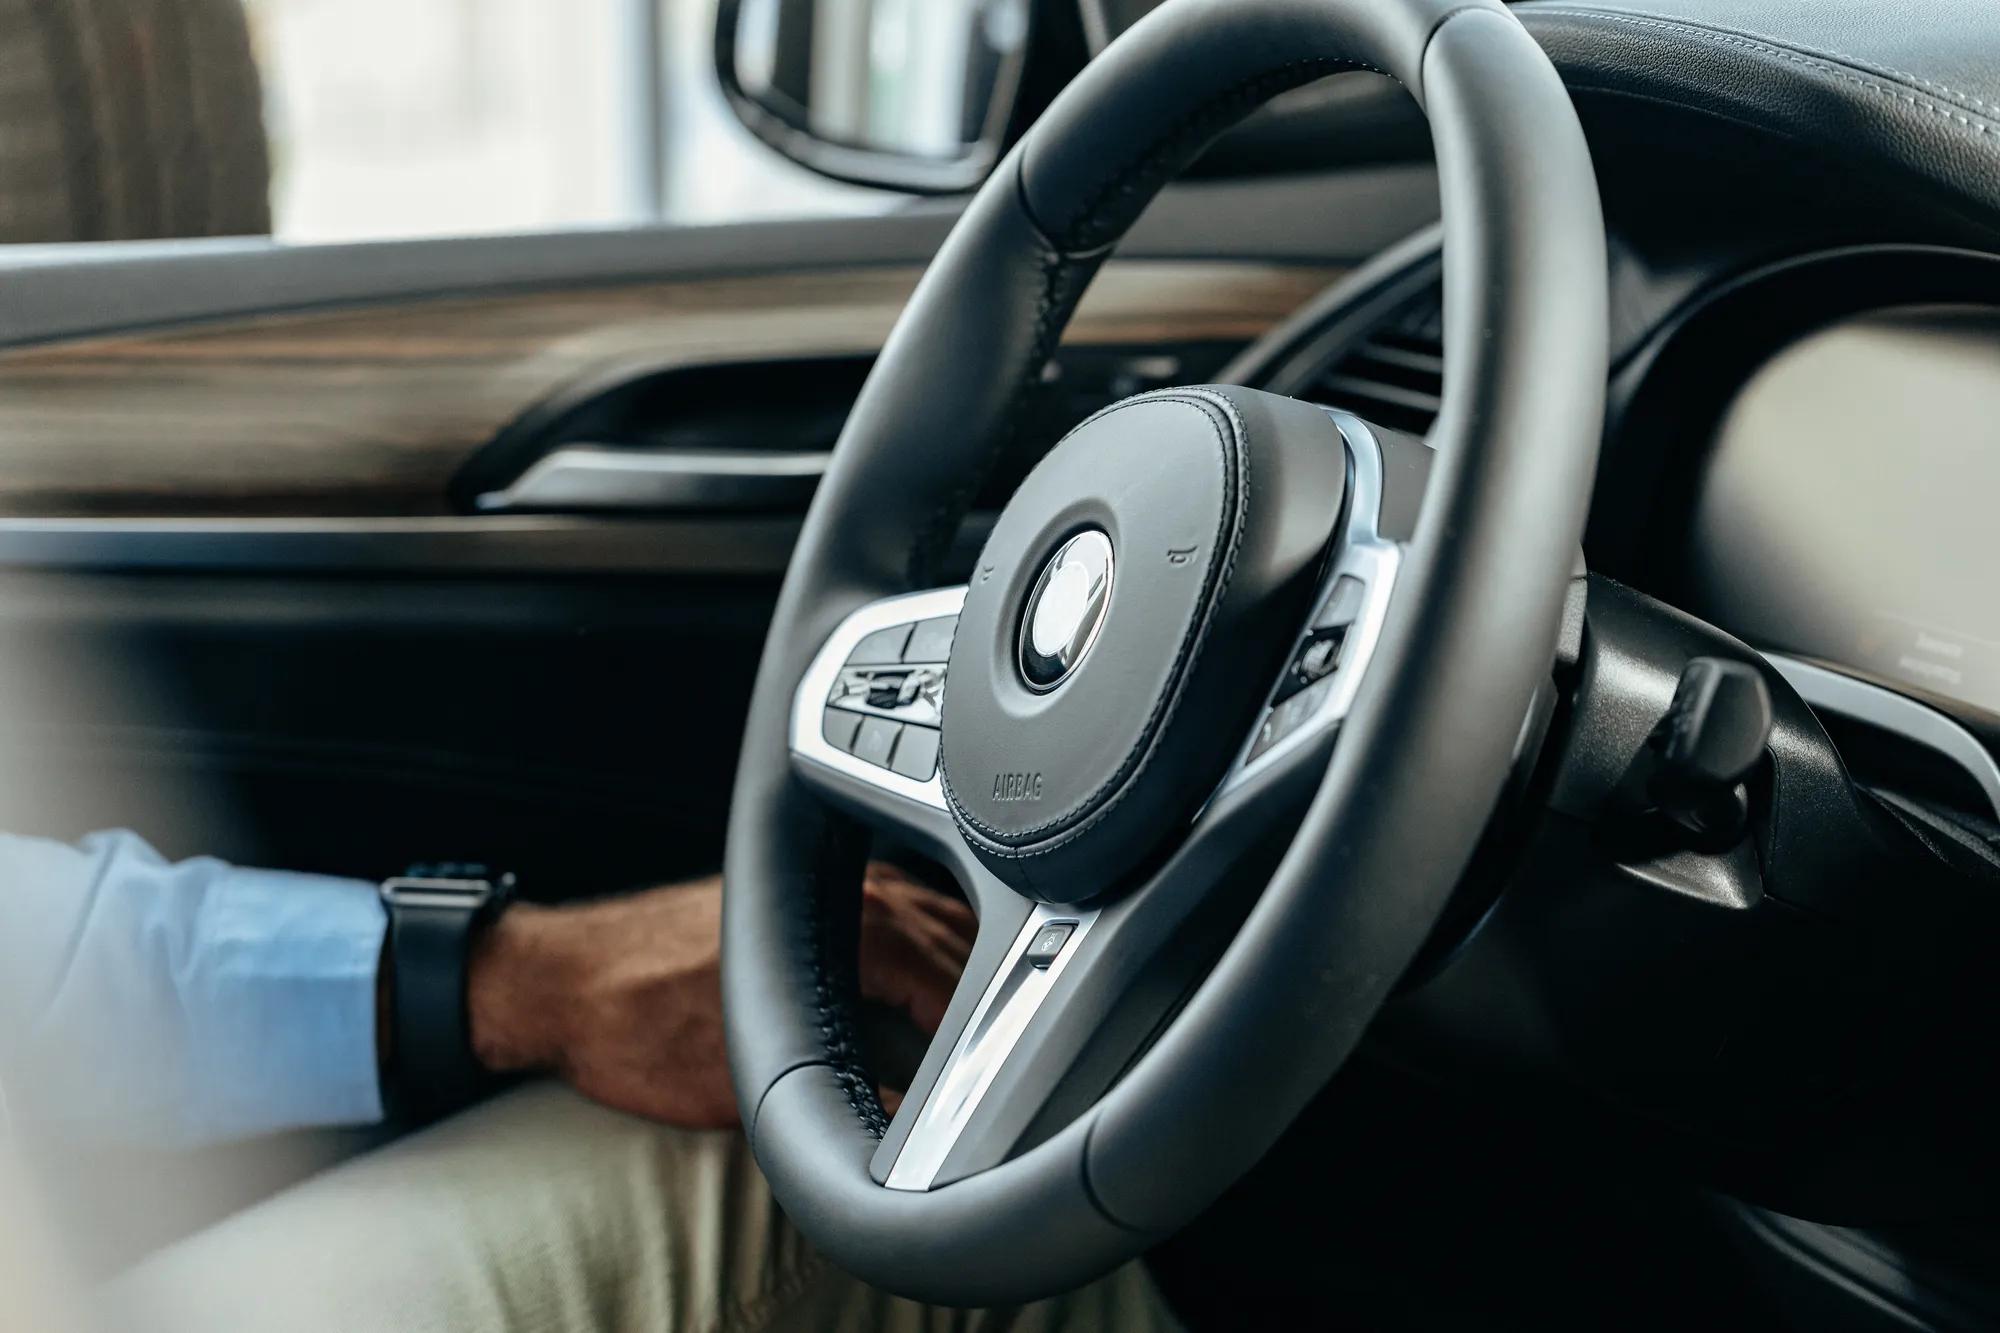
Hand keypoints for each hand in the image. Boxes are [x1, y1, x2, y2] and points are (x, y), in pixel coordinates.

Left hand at [466, 862, 974, 1128]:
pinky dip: (926, 942)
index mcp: (850, 929)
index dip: (985, 1032)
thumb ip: (835, 1100)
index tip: (992, 1073)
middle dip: (986, 992)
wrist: (561, 981)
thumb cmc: (635, 1026)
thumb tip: (899, 1121)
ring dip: (960, 961)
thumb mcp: (744, 1088)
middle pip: (959, 937)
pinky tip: (921, 978)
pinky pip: (899, 907)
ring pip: (935, 915)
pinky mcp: (802, 893)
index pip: (957, 978)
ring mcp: (830, 882)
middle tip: (996, 1053)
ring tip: (973, 1019)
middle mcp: (849, 893)